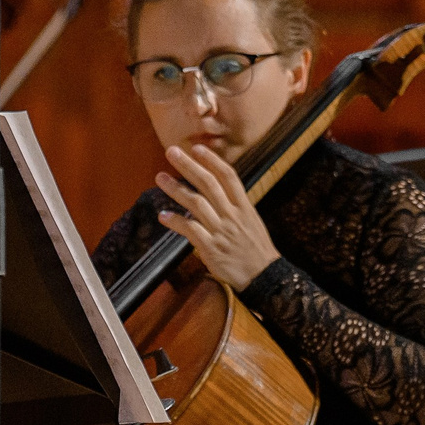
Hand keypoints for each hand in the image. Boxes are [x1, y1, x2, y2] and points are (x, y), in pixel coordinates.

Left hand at [157, 142, 280, 291]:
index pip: (228, 176)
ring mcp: (221, 231)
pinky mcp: (211, 248)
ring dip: (176, 189)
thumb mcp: (251, 221)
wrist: (264, 275)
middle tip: (171, 152)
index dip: (212, 160)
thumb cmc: (256, 248)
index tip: (197, 148)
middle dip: (188, 166)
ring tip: (160, 178)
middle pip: (209, 184)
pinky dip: (176, 222)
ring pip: (196, 203)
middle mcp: (232, 215)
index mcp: (244, 206)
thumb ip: (235, 206)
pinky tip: (163, 216)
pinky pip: (191, 231)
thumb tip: (218, 191)